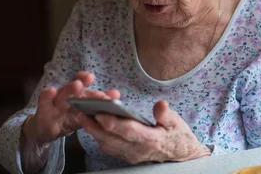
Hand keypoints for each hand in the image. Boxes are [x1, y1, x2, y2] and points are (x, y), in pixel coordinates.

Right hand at [23, 71, 119, 144]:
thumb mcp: (84, 112)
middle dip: (82, 81)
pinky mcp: (43, 113)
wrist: (46, 130)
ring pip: (61, 95)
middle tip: (90, 77)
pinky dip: (46, 97)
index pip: (81, 81)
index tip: (93, 76)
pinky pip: (44, 105)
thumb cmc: (68, 117)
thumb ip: (99, 104)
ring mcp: (54, 103)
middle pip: (73, 87)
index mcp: (76, 94)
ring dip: (69, 89)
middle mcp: (66, 95)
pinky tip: (49, 91)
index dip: (86, 78)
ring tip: (77, 84)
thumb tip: (116, 94)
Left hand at [78, 100, 210, 163]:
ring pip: (107, 144)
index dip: (114, 123)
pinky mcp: (126, 156)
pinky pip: (109, 147)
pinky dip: (98, 136)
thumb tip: (160, 104)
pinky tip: (91, 125)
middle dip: (94, 127)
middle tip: (80, 113)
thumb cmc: (177, 136)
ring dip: (93, 131)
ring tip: (82, 116)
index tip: (100, 113)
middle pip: (112, 139)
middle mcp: (138, 150)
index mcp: (151, 139)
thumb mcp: (177, 123)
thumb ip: (166, 115)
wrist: (180, 156)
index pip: (129, 131)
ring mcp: (130, 155)